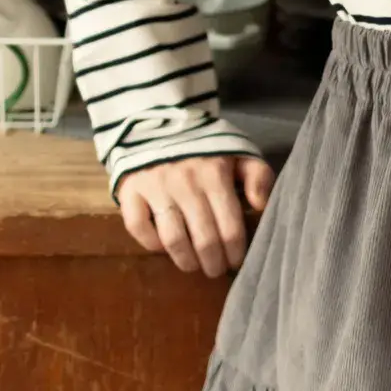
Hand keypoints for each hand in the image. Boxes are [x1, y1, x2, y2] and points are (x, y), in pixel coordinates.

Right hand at [116, 153, 275, 276]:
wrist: (159, 121)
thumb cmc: (205, 147)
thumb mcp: (239, 153)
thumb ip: (258, 176)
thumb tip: (260, 206)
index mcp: (215, 175)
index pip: (230, 228)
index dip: (235, 252)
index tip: (236, 261)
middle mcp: (186, 183)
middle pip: (204, 240)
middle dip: (213, 263)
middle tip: (215, 269)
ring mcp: (155, 187)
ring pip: (173, 239)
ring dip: (186, 261)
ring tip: (193, 265)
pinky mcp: (130, 190)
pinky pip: (138, 227)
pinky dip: (151, 243)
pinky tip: (162, 246)